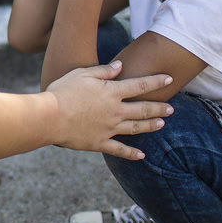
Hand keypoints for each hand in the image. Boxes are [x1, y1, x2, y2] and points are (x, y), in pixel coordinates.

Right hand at [47, 61, 173, 159]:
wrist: (50, 117)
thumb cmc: (62, 91)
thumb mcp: (81, 74)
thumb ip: (103, 71)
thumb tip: (120, 66)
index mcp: (111, 92)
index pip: (139, 85)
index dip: (155, 81)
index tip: (169, 79)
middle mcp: (115, 111)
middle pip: (143, 109)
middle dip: (159, 108)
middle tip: (171, 108)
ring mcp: (109, 128)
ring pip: (136, 128)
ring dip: (151, 126)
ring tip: (162, 124)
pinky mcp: (100, 143)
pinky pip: (120, 149)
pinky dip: (132, 153)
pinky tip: (141, 155)